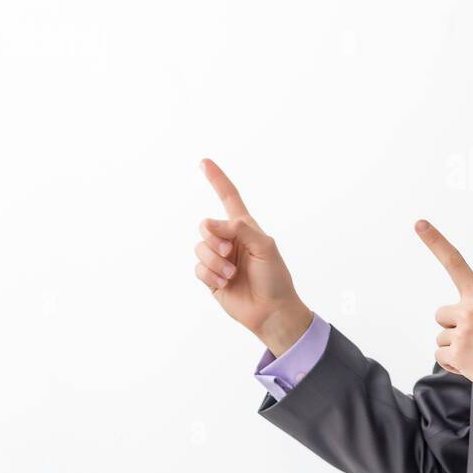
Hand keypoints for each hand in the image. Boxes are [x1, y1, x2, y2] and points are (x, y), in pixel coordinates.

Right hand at [195, 158, 312, 355]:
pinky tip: (224, 283)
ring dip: (215, 261)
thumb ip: (240, 229)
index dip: (217, 180)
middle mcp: (229, 240)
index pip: (229, 197)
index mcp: (245, 227)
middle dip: (214, 237)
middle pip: (205, 224)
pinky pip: (198, 268)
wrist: (271, 311)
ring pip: (199, 248)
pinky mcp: (211, 277)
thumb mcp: (265, 247)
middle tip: (229, 251)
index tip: (204, 162)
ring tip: (232, 274)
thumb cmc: (275, 278)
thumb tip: (210, 223)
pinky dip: (210, 275)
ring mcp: (219, 258)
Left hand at [415, 219, 472, 423]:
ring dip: (455, 348)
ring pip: (441, 338)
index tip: (420, 224)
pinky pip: (441, 355)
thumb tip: (466, 320)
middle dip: (453, 328)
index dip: (435, 241)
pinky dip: (453, 363)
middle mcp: (469, 310)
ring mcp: (462, 331)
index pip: (455, 263)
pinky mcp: (458, 353)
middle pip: (442, 315)